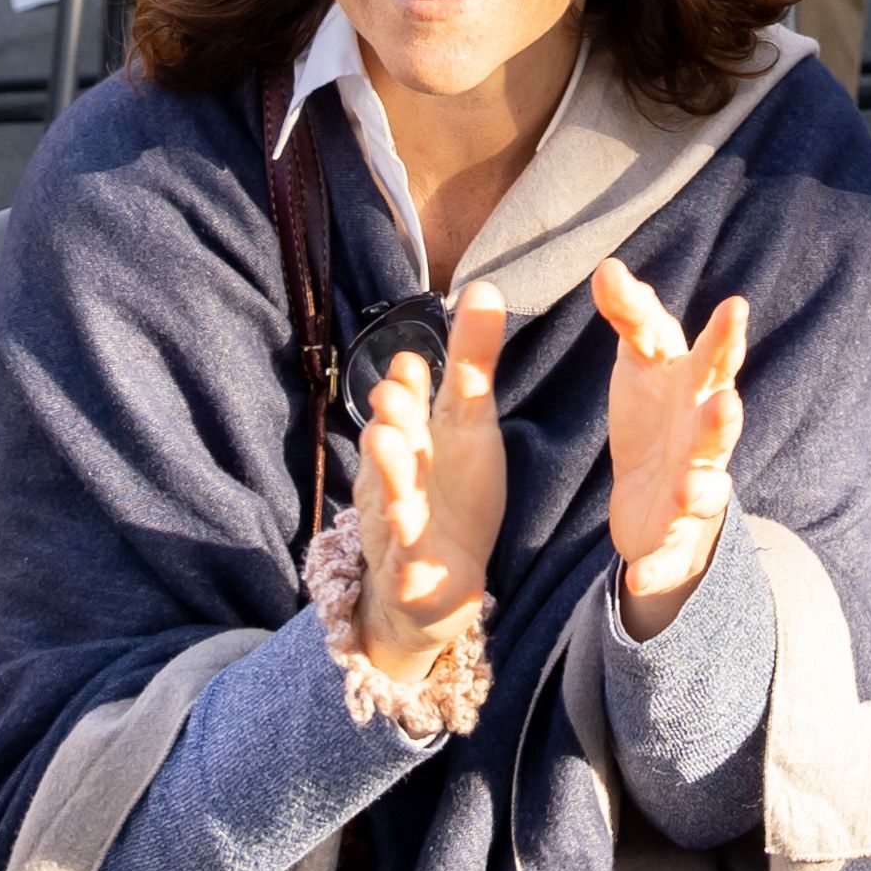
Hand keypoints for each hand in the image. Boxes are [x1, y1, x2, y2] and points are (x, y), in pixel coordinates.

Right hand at [349, 293, 512, 691]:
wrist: (437, 584)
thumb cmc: (452, 494)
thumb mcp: (469, 425)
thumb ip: (472, 361)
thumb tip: (483, 285)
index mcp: (411, 440)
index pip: (407, 407)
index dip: (408, 386)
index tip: (411, 360)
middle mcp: (395, 478)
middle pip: (390, 446)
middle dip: (392, 419)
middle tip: (393, 392)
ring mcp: (396, 524)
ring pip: (389, 497)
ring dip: (388, 471)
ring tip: (387, 440)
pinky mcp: (408, 570)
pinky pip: (404, 554)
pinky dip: (402, 539)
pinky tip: (404, 522)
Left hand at [591, 259, 750, 637]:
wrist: (655, 500)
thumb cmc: (656, 415)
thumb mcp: (643, 361)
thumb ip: (632, 315)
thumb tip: (607, 266)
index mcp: (697, 390)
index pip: (712, 358)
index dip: (725, 336)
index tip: (734, 307)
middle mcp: (704, 439)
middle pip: (721, 426)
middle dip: (724, 417)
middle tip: (726, 401)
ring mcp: (693, 488)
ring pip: (705, 488)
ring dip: (701, 488)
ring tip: (691, 488)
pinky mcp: (671, 536)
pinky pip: (665, 556)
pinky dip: (655, 567)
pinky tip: (637, 577)